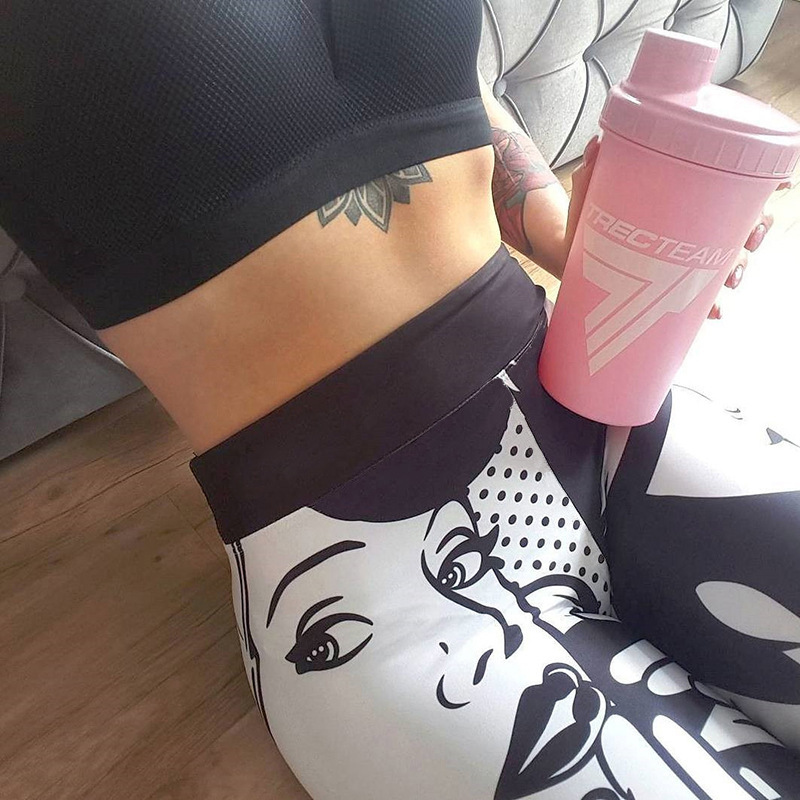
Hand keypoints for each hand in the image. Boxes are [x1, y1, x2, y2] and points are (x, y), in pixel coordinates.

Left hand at [564, 135, 794, 319]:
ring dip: (737, 270)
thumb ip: (593, 171)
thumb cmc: (586, 218)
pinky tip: (715, 312)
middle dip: (755, 231)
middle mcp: (689, 227)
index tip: (780, 184)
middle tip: (750, 240)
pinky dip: (710, 307)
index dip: (762, 182)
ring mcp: (681, 256)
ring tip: (731, 279)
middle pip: (740, 224)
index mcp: (679, 198)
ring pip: (726, 261)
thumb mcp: (589, 194)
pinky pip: (697, 298)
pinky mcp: (667, 284)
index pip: (729, 186)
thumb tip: (596, 144)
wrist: (566, 253)